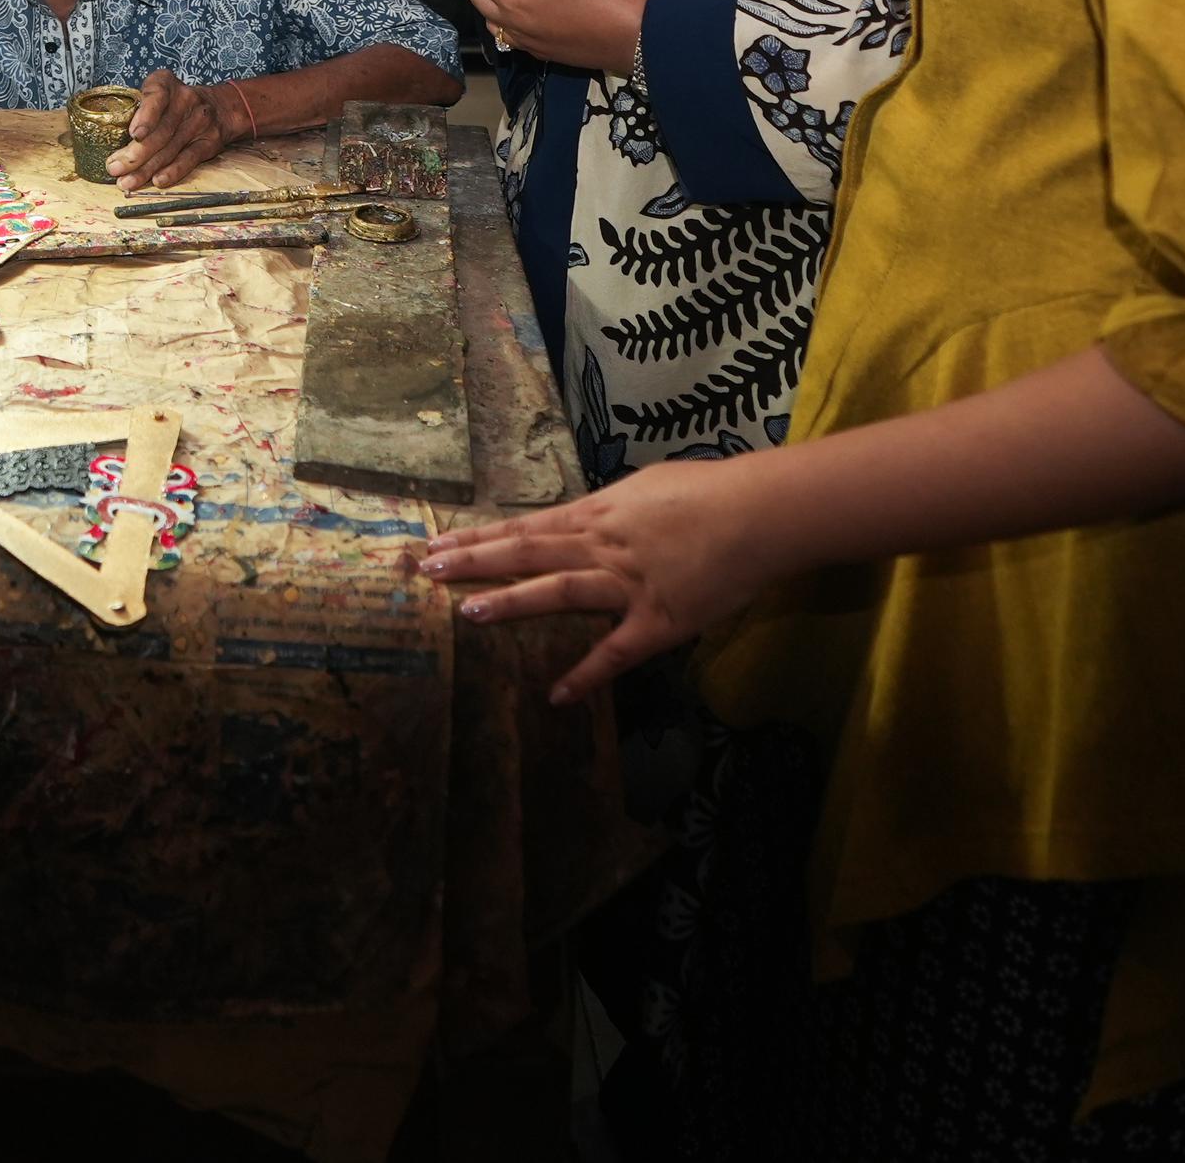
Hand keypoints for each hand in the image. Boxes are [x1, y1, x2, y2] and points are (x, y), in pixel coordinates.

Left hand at [108, 69, 241, 188]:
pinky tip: (157, 180)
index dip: (146, 117)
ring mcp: (199, 122)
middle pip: (160, 132)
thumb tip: (106, 135)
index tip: (134, 134)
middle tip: (114, 168)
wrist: (220, 107)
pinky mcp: (209, 142)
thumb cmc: (173, 101)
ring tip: (127, 182)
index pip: (156, 97)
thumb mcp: (156, 91)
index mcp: (166, 83)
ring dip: (146, 169)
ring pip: (170, 149)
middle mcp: (185, 100)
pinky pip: (188, 159)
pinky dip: (172, 172)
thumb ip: (137, 107)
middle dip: (135, 154)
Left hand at [415, 455, 780, 704]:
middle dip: (475, 561)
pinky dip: (587, 674)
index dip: (480, 536)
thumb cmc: (708, 491)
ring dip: (514, 601)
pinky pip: (616, 652)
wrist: (757, 513)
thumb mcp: (646, 487)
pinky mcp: (658, 621)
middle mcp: (601, 545)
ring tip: (470, 612)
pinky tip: (559, 695)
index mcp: (597, 513)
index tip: (438, 543)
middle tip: (427, 569)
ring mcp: (627, 584)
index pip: (525, 526)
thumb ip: (610, 509)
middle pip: (527, 551)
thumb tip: (584, 519)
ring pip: (559, 589)